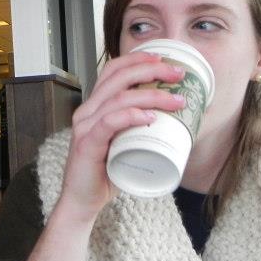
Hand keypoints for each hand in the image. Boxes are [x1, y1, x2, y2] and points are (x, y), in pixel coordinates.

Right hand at [54, 52, 186, 223]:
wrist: (82, 201)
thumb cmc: (105, 173)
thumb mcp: (125, 143)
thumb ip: (139, 128)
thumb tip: (176, 119)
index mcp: (94, 107)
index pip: (112, 70)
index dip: (137, 59)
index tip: (164, 60)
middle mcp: (87, 112)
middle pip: (118, 77)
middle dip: (151, 70)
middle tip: (177, 75)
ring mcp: (85, 127)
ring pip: (119, 98)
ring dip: (152, 95)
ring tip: (175, 101)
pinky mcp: (86, 144)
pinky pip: (109, 122)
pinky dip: (131, 116)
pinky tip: (149, 117)